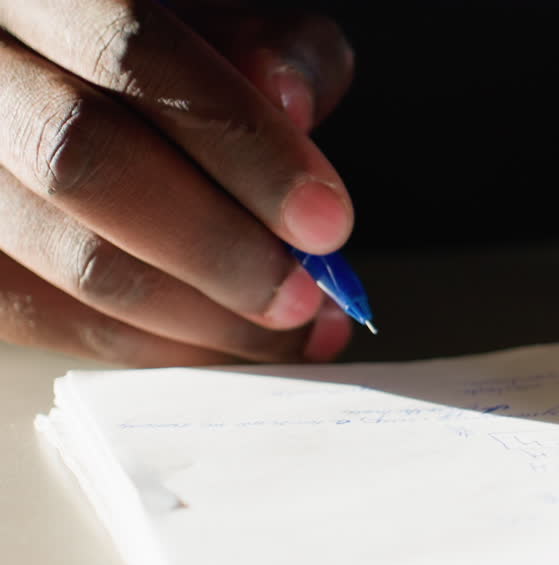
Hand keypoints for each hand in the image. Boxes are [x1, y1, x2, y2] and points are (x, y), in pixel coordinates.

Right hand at [0, 1, 355, 365]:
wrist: (75, 84)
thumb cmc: (163, 63)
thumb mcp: (224, 27)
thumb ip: (272, 52)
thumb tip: (292, 106)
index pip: (133, 54)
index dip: (241, 143)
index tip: (324, 220)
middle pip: (81, 159)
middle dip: (216, 245)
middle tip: (302, 292)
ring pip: (59, 254)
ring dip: (192, 312)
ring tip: (281, 329)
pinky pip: (38, 314)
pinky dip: (144, 342)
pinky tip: (217, 341)